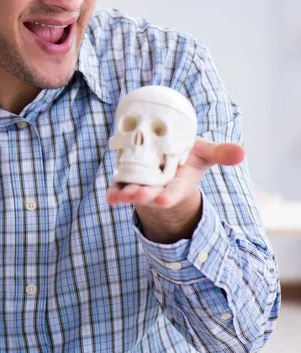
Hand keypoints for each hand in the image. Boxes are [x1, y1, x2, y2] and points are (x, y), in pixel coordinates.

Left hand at [106, 139, 244, 242]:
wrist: (164, 159)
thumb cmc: (185, 157)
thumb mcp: (204, 153)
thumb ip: (220, 153)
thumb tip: (242, 152)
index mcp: (178, 181)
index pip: (174, 191)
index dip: (169, 196)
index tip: (163, 200)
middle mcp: (159, 186)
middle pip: (152, 193)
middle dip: (145, 195)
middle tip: (140, 196)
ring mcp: (142, 186)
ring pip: (133, 192)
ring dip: (128, 195)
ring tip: (122, 196)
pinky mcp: (127, 182)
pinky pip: (118, 189)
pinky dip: (114, 194)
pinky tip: (111, 197)